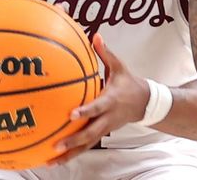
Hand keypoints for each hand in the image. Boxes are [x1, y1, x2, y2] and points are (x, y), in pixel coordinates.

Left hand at [48, 34, 148, 165]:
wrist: (145, 103)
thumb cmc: (128, 83)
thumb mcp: (119, 66)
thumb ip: (105, 53)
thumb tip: (95, 35)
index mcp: (110, 100)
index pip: (97, 107)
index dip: (86, 111)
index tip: (71, 114)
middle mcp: (107, 118)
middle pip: (90, 133)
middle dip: (73, 140)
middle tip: (56, 146)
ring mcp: (105, 128)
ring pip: (87, 145)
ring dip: (70, 154)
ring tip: (51, 160)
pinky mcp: (102, 134)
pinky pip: (86, 146)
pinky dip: (72, 153)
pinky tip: (56, 159)